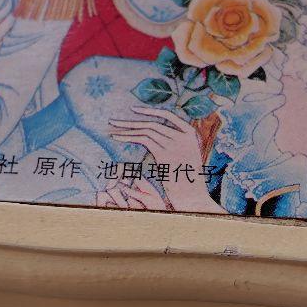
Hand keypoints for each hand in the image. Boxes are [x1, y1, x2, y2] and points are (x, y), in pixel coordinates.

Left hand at [108, 106, 223, 213]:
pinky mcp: (164, 154)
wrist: (193, 196)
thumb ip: (174, 145)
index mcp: (191, 134)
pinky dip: (127, 137)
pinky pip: (142, 139)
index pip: (169, 115)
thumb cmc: (188, 181)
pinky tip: (117, 137)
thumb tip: (156, 139)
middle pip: (153, 124)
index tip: (133, 110)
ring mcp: (174, 144)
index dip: (150, 111)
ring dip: (126, 130)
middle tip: (114, 121)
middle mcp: (183, 136)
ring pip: (146, 131)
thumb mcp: (186, 158)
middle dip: (131, 122)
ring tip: (112, 130)